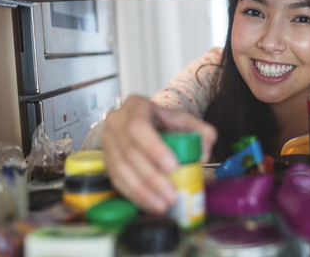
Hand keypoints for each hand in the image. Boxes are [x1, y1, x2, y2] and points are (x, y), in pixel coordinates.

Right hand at [101, 95, 216, 213]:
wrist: (148, 122)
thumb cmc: (165, 122)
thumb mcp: (186, 121)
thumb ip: (202, 132)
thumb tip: (203, 154)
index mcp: (135, 105)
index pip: (139, 126)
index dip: (154, 149)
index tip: (173, 167)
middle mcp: (116, 121)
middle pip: (129, 152)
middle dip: (151, 177)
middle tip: (171, 194)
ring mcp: (108, 141)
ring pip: (120, 169)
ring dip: (142, 191)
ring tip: (163, 204)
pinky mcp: (106, 160)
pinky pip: (117, 180)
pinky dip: (134, 195)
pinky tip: (150, 204)